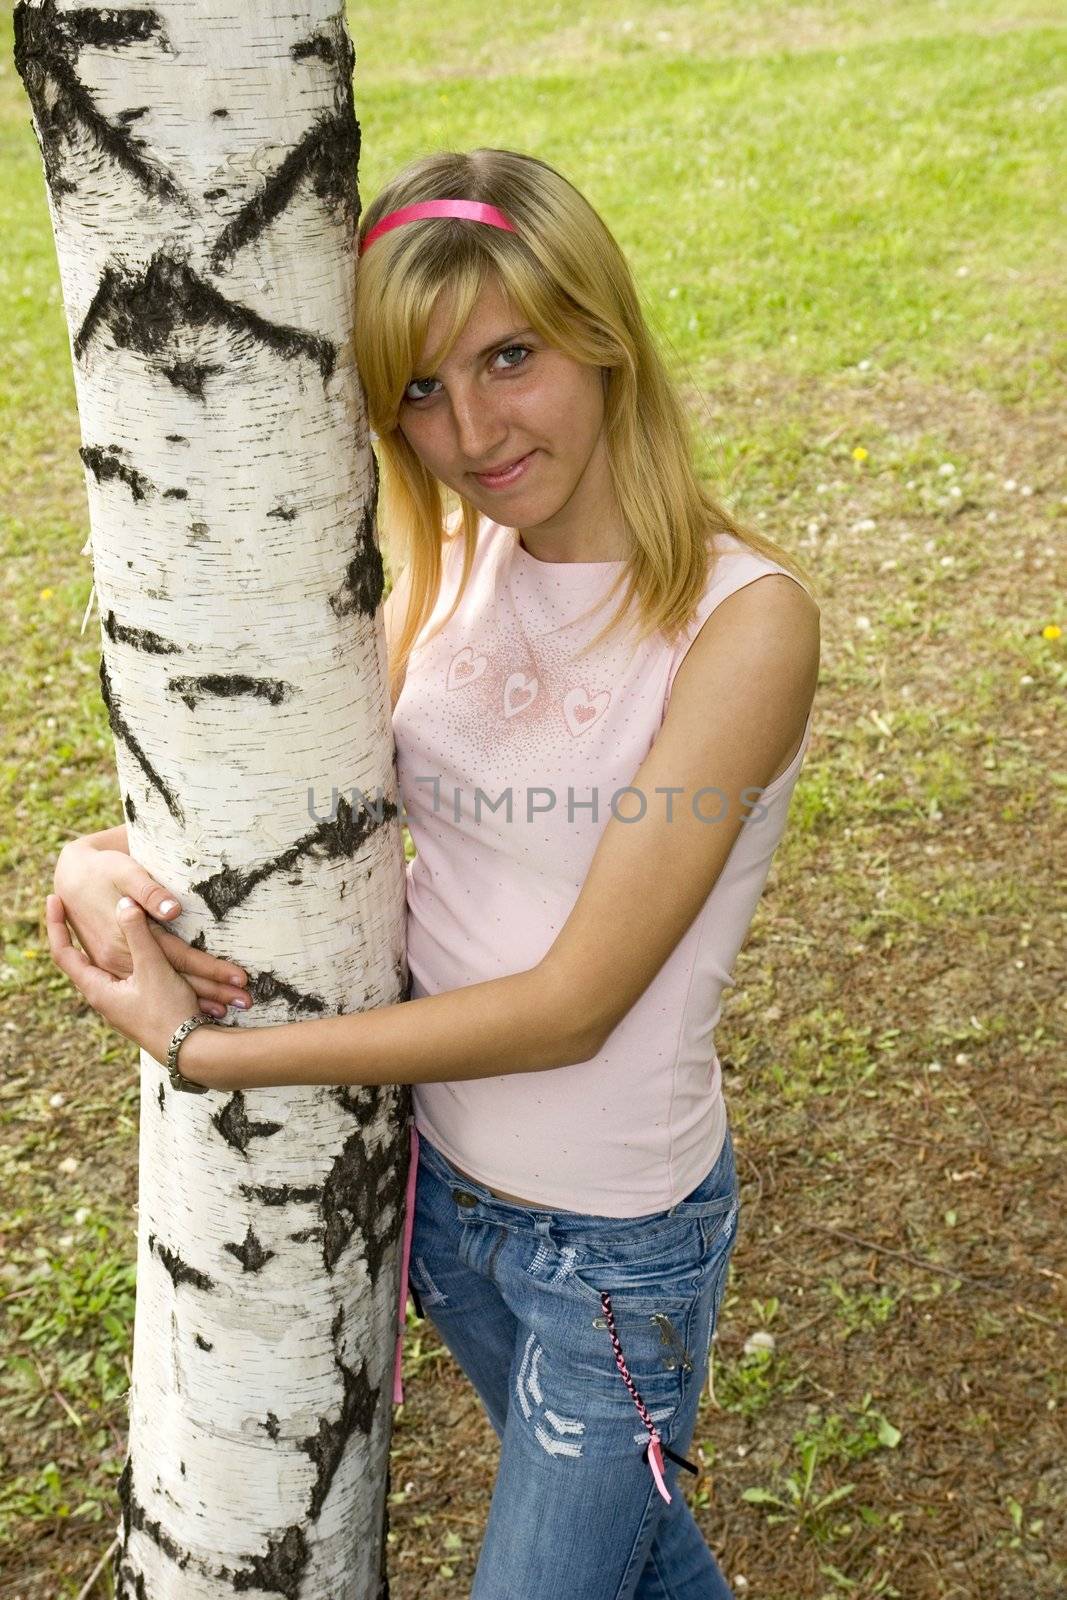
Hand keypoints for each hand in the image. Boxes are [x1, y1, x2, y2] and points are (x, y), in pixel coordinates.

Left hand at [45, 892, 209, 1070]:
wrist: (192, 1051)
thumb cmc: (169, 1011)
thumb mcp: (153, 967)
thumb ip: (139, 934)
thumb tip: (123, 904)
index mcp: (98, 989)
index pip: (63, 953)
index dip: (55, 924)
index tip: (53, 898)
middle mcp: (104, 999)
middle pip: (80, 961)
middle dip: (74, 934)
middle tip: (69, 908)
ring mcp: (120, 1006)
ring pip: (104, 969)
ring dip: (100, 947)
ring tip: (93, 925)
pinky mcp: (138, 1009)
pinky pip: (123, 978)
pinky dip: (121, 960)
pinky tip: (132, 953)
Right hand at [52, 842, 251, 1019]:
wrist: (69, 878)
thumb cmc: (99, 872)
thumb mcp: (125, 876)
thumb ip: (148, 894)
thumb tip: (174, 910)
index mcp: (125, 943)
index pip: (180, 958)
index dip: (211, 968)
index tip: (241, 977)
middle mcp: (121, 962)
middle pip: (177, 978)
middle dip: (214, 990)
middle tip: (247, 1000)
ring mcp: (117, 968)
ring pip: (168, 985)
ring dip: (201, 996)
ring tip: (233, 1006)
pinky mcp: (118, 965)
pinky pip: (155, 983)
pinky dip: (182, 992)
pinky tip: (203, 1001)